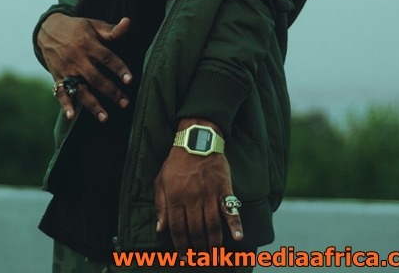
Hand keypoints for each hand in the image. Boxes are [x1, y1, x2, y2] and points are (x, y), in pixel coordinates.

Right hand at [38, 13, 131, 121]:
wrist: (48, 30)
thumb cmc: (77, 28)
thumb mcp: (93, 25)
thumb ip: (111, 29)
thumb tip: (128, 22)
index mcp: (88, 44)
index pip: (106, 57)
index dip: (118, 68)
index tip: (130, 80)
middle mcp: (77, 58)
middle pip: (96, 77)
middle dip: (111, 91)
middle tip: (125, 103)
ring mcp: (66, 69)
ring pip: (80, 89)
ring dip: (93, 104)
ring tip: (105, 118)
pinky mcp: (57, 77)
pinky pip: (60, 92)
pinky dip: (65, 104)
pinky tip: (72, 116)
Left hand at [155, 120, 242, 252]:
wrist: (197, 140)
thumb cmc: (176, 161)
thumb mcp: (160, 180)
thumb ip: (160, 205)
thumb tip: (160, 229)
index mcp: (175, 197)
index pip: (178, 229)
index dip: (181, 246)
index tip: (184, 257)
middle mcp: (192, 199)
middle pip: (196, 231)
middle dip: (198, 248)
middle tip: (201, 259)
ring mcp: (209, 194)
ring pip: (212, 225)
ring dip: (214, 243)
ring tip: (214, 255)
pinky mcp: (223, 188)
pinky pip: (230, 209)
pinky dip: (236, 225)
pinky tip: (238, 238)